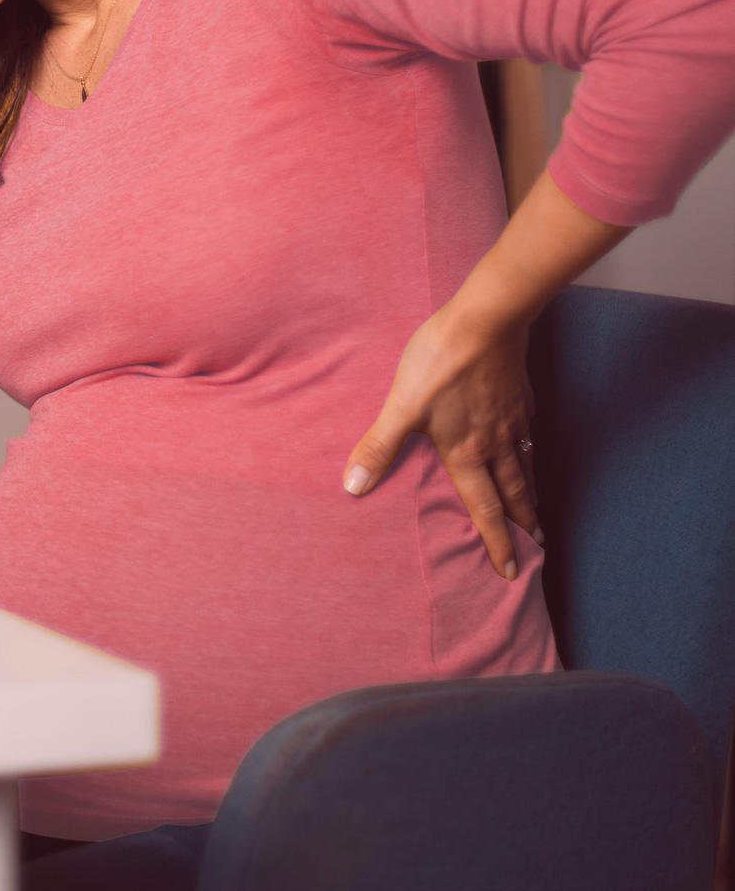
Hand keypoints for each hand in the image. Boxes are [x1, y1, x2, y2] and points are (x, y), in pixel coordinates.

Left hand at [343, 300, 542, 579]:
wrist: (485, 321)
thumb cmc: (439, 363)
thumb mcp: (401, 406)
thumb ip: (380, 447)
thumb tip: (354, 486)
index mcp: (466, 452)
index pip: (483, 507)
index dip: (494, 540)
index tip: (508, 570)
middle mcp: (496, 443)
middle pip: (513, 493)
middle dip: (522, 524)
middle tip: (534, 547)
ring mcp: (512, 420)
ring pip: (524, 466)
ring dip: (530, 493)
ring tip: (537, 512)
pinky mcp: (520, 397)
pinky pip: (528, 435)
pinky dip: (530, 453)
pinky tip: (526, 449)